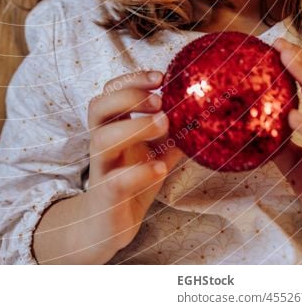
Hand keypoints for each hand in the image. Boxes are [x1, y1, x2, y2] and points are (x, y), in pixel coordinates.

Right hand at [82, 69, 184, 260]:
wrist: (105, 226)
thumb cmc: (130, 182)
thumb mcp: (155, 153)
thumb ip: (173, 135)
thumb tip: (203, 114)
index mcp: (111, 127)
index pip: (110, 92)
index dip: (132, 79)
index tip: (161, 76)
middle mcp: (101, 143)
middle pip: (98, 107)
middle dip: (129, 96)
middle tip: (160, 100)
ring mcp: (101, 169)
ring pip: (102, 139)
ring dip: (134, 126)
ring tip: (164, 124)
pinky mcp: (107, 196)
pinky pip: (117, 181)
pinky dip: (139, 172)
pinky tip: (160, 167)